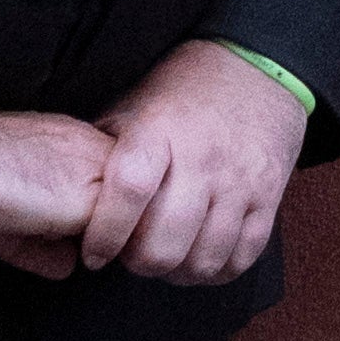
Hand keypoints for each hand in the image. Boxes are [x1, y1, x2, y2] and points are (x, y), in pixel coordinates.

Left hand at [76, 41, 310, 290]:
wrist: (258, 67)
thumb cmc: (185, 91)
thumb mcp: (135, 104)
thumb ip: (105, 151)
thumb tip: (69, 197)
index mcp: (160, 131)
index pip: (130, 192)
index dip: (106, 233)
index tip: (95, 253)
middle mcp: (203, 158)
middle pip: (165, 244)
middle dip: (139, 263)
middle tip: (131, 255)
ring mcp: (241, 181)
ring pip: (203, 260)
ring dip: (177, 273)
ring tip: (165, 258)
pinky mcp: (270, 196)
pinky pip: (242, 257)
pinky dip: (216, 270)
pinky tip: (199, 257)